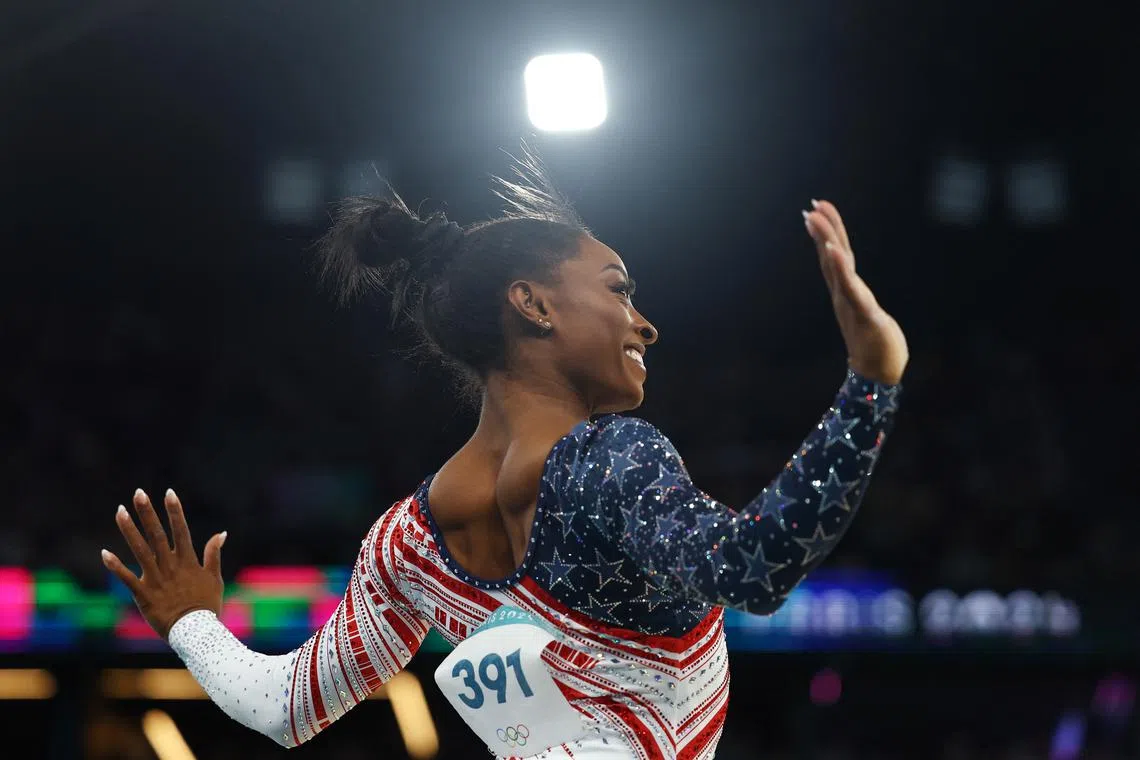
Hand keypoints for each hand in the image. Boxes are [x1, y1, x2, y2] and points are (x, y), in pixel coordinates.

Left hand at [101, 488, 225, 639]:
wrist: (195, 632)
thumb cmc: (206, 605)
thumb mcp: (214, 578)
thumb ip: (214, 554)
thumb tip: (221, 533)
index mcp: (187, 561)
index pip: (181, 530)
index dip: (175, 511)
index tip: (168, 492)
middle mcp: (170, 566)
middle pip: (157, 534)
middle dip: (148, 512)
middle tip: (138, 493)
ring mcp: (156, 579)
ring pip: (140, 550)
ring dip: (129, 530)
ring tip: (119, 511)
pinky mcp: (143, 594)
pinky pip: (127, 578)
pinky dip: (116, 566)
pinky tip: (105, 552)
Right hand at [804, 200, 907, 385]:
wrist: (878, 376)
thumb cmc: (877, 347)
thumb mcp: (868, 314)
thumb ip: (858, 300)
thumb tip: (853, 290)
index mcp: (846, 293)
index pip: (835, 257)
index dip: (827, 233)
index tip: (817, 210)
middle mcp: (844, 295)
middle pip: (832, 256)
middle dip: (823, 230)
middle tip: (811, 207)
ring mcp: (851, 303)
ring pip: (838, 267)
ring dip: (827, 241)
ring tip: (815, 219)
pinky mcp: (864, 313)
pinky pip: (850, 288)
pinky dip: (840, 268)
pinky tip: (834, 251)